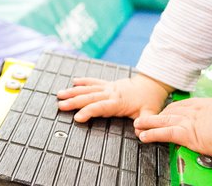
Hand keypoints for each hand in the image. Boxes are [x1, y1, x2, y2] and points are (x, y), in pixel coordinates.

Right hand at [56, 74, 171, 122]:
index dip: (88, 112)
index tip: (78, 117)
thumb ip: (145, 121)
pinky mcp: (108, 84)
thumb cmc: (149, 100)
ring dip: (73, 92)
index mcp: (118, 102)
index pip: (100, 107)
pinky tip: (74, 82)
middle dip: (74, 102)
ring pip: (88, 89)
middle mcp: (111, 93)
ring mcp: (108, 87)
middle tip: (61, 106)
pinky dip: (84, 81)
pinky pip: (94, 81)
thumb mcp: (150, 112)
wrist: (151, 84)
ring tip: (60, 94)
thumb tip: (139, 131)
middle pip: (89, 97)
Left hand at [134, 97, 211, 161]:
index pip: (185, 106)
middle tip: (147, 118)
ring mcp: (191, 122)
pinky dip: (153, 134)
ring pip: (164, 120)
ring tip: (138, 125)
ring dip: (149, 123)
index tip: (167, 112)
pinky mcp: (188, 134)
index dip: (173, 110)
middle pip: (171, 111)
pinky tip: (144, 136)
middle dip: (158, 115)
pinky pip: (165, 134)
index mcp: (209, 105)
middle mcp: (196, 111)